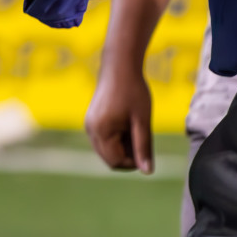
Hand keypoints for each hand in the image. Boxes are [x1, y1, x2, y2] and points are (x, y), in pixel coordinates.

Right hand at [85, 57, 153, 173]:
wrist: (120, 64)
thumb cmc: (133, 90)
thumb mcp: (142, 120)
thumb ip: (143, 147)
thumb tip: (147, 172)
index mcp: (102, 131)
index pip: (115, 162)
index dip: (133, 163)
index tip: (146, 150)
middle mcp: (90, 130)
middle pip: (109, 158)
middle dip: (127, 155)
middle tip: (142, 137)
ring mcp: (89, 124)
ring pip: (106, 149)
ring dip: (122, 146)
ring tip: (135, 127)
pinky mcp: (91, 120)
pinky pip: (103, 139)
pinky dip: (116, 138)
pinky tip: (128, 122)